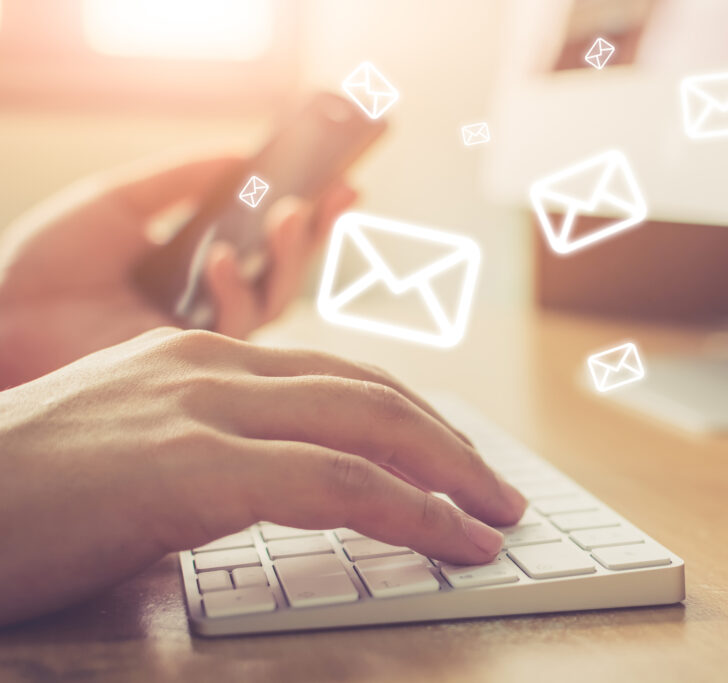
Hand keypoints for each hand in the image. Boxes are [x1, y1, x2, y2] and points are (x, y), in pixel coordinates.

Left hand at [0, 154, 355, 385]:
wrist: (1, 318)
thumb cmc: (49, 264)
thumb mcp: (120, 201)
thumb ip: (182, 179)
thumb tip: (242, 152)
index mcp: (195, 266)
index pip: (266, 239)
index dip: (308, 212)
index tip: (341, 180)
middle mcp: (207, 305)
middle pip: (284, 271)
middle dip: (316, 233)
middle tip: (339, 193)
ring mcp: (204, 337)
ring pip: (274, 301)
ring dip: (289, 255)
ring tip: (289, 213)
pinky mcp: (193, 365)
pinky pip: (234, 328)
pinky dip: (232, 288)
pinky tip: (218, 257)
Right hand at [0, 328, 526, 625]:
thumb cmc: (22, 494)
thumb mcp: (136, 448)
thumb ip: (215, 449)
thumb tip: (290, 485)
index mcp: (202, 357)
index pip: (341, 378)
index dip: (413, 419)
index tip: (456, 459)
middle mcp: (212, 366)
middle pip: (372, 395)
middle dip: (449, 445)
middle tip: (498, 491)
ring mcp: (202, 408)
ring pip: (370, 429)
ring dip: (450, 474)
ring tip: (497, 517)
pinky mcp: (189, 467)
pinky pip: (337, 485)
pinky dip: (412, 512)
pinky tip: (453, 540)